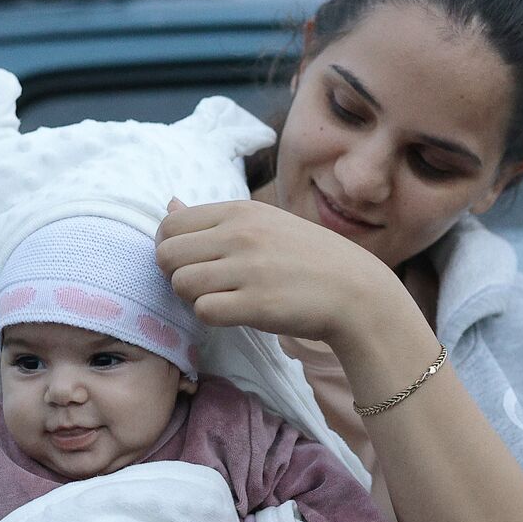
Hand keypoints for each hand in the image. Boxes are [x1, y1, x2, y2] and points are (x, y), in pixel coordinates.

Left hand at [155, 198, 398, 346]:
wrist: (355, 291)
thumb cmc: (308, 258)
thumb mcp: (264, 223)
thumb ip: (214, 219)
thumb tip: (168, 204)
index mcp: (239, 211)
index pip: (170, 224)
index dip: (173, 248)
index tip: (195, 261)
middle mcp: (240, 235)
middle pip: (167, 256)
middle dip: (178, 274)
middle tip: (206, 284)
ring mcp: (248, 269)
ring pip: (181, 284)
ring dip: (195, 298)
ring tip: (225, 297)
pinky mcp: (256, 304)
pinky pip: (204, 311)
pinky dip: (214, 317)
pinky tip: (237, 312)